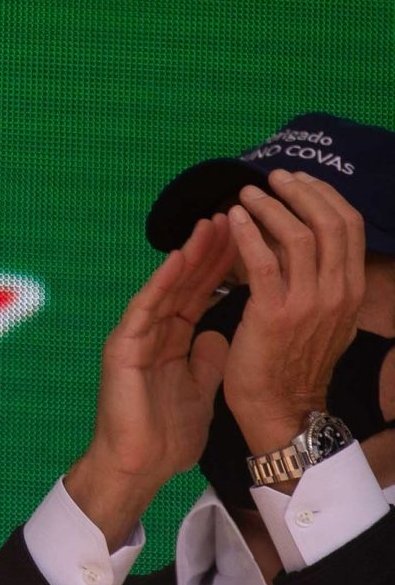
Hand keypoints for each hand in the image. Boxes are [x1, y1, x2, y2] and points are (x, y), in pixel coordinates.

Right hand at [64, 214, 233, 540]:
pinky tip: (178, 260)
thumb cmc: (166, 437)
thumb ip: (208, 360)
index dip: (218, 268)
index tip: (240, 240)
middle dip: (206, 252)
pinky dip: (162, 283)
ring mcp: (134, 336)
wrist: (138, 466)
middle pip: (183, 284)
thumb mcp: (200, 392)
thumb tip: (220, 333)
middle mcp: (150, 332)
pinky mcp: (123, 347)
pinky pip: (146, 308)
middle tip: (229, 217)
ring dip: (188, 256)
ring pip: (166, 287)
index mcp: (169, 342)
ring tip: (210, 226)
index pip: (197, 296)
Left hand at [221, 169, 366, 453]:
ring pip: (299, 236)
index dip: (324, 195)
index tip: (298, 180)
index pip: (350, 227)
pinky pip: (263, 261)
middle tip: (273, 177)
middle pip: (331, 224)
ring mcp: (309, 305)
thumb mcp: (322, 315)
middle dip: (301, 192)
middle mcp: (338, 295)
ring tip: (247, 194)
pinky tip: (233, 218)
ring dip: (270, 207)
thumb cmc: (293, 358)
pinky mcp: (275, 313)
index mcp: (351, 291)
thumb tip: (298, 229)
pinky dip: (248, 232)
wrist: (281, 407)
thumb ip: (317, 275)